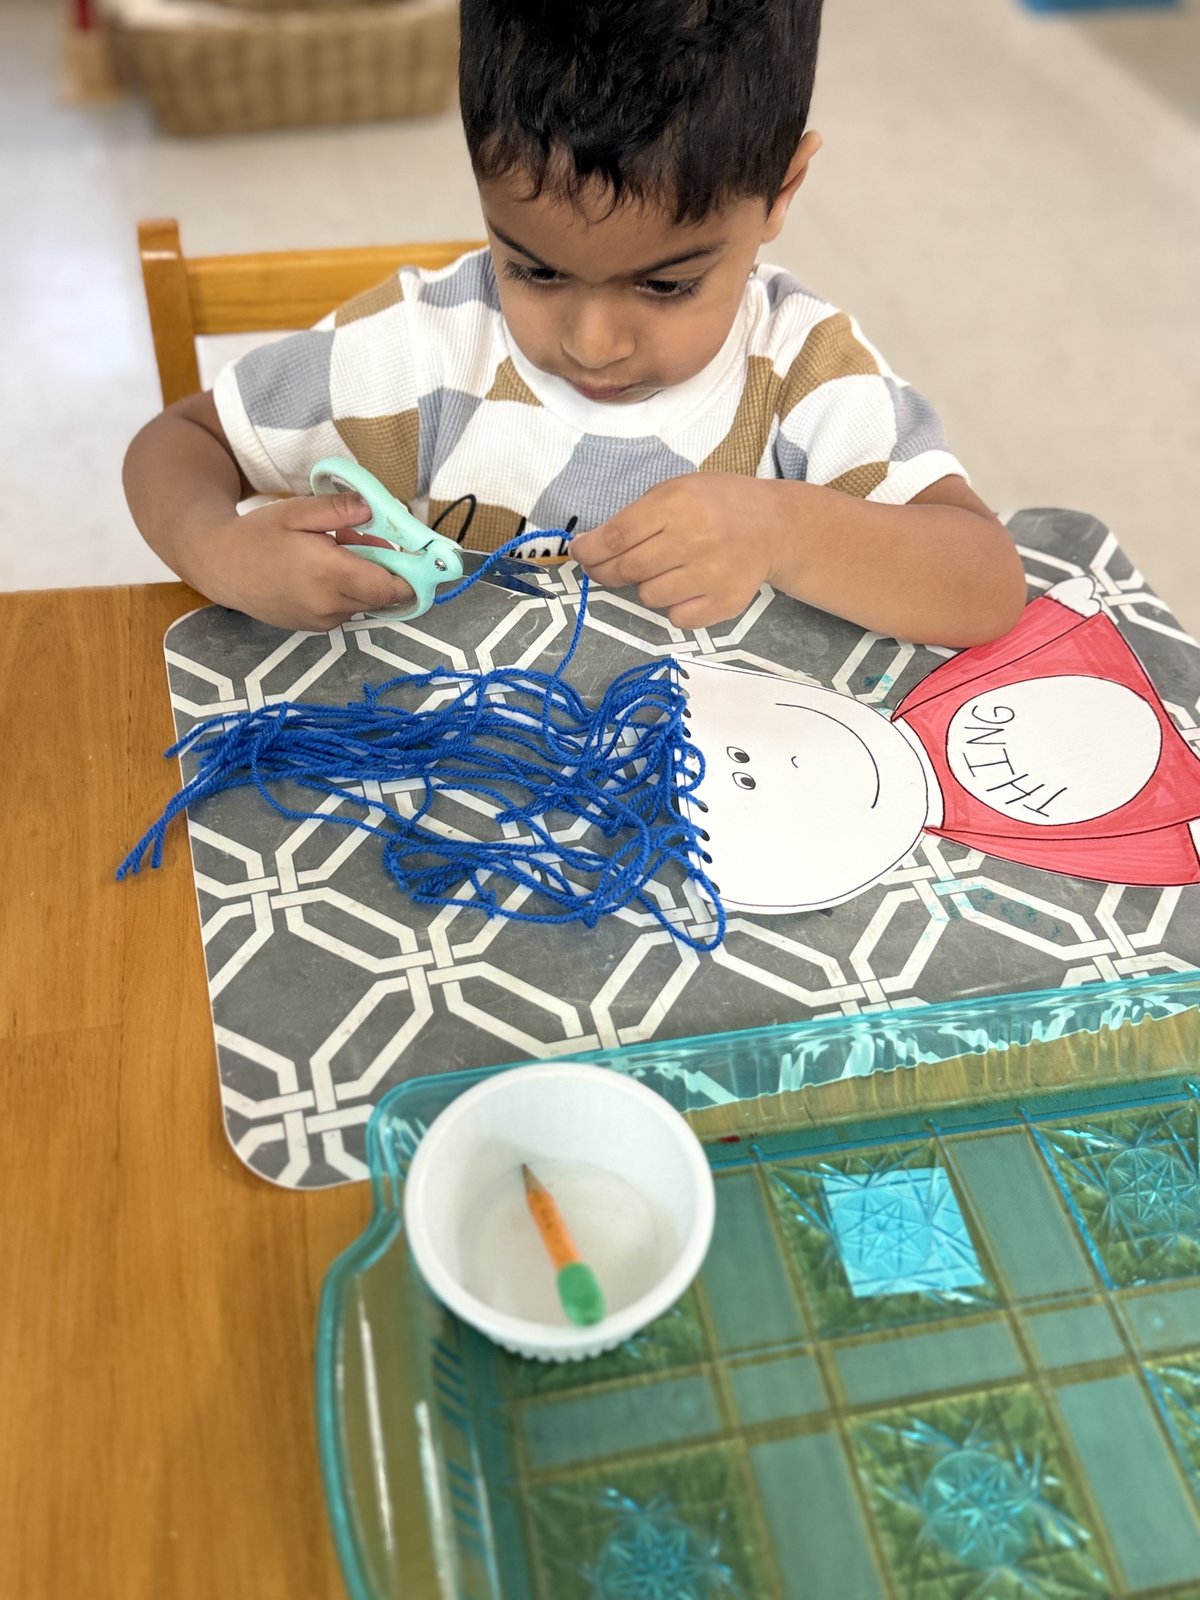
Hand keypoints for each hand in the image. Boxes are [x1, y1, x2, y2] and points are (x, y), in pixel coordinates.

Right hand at [201, 492, 416, 631]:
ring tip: (333, 550)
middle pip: (382, 595)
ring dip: (362, 578)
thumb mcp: (298, 512)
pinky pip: (345, 609)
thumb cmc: (258, 535)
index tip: (413, 554)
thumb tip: (374, 507)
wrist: (220, 567)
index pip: (392, 588)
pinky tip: (322, 570)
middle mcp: (330, 606)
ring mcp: (322, 621)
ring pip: (364, 602)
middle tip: (360, 539)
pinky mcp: (314, 628)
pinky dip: (345, 590)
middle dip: (384, 569)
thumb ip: (339, 510)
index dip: (409, 573)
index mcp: (330, 575)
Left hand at [571, 475, 782, 628]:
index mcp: (678, 504)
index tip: (579, 554)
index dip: (590, 550)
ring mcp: (712, 574)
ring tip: (664, 570)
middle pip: (628, 569)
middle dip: (605, 572)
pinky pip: (676, 617)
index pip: (618, 536)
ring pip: (649, 597)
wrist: (773, 527)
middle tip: (603, 568)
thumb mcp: (676, 491)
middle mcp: (695, 539)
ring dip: (646, 586)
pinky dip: (674, 605)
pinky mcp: (725, 602)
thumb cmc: (715, 505)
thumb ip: (635, 517)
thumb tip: (590, 548)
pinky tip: (688, 586)